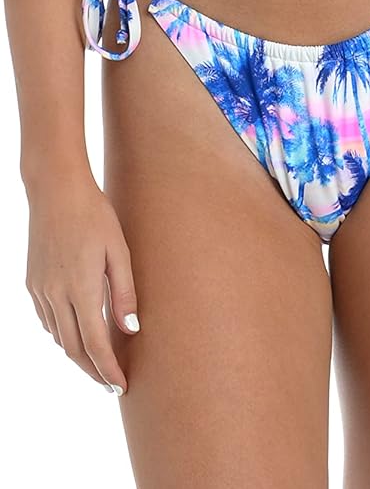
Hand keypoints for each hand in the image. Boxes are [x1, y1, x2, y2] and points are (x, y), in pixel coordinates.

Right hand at [24, 170, 139, 394]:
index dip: (109, 369)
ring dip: (78, 354)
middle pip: (75, 349)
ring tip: (98, 361)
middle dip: (94, 371)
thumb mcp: (119, 249)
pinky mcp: (32, 283)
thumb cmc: (94, 214)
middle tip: (111, 383)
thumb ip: (125, 291)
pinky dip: (62, 333)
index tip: (121, 386)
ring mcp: (40, 290)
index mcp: (82, 288)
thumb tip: (132, 329)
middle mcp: (57, 295)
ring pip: (59, 337)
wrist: (56, 190)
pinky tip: (76, 331)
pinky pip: (47, 320)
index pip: (96, 344)